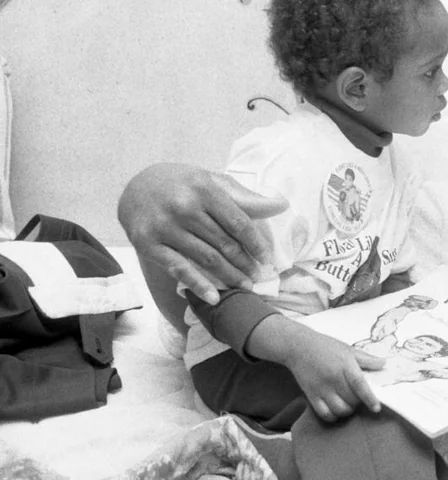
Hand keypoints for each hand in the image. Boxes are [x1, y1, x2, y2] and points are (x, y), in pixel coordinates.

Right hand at [117, 163, 288, 303]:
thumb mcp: (211, 181)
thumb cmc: (181, 184)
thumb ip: (243, 197)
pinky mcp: (148, 244)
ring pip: (205, 258)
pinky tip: (214, 297)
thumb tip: (281, 205)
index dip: (255, 243)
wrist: (133, 187)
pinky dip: (198, 285)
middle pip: (223, 243)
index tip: (266, 258)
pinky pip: (179, 269)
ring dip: (228, 276)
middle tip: (257, 276)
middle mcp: (183, 208)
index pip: (238, 222)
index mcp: (203, 189)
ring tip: (244, 286)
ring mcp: (164, 227)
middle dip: (244, 262)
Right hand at [282, 329, 385, 421]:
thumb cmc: (326, 347)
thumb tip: (385, 364)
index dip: (369, 398)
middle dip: (359, 402)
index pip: (359, 385)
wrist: (299, 347)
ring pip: (339, 410)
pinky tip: (337, 410)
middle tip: (359, 397)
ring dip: (348, 410)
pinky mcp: (311, 395)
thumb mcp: (348, 349)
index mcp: (345, 365)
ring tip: (349, 403)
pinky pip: (324, 414)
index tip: (376, 408)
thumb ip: (367, 359)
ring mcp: (321, 388)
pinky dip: (333, 416)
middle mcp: (333, 378)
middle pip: (351, 400)